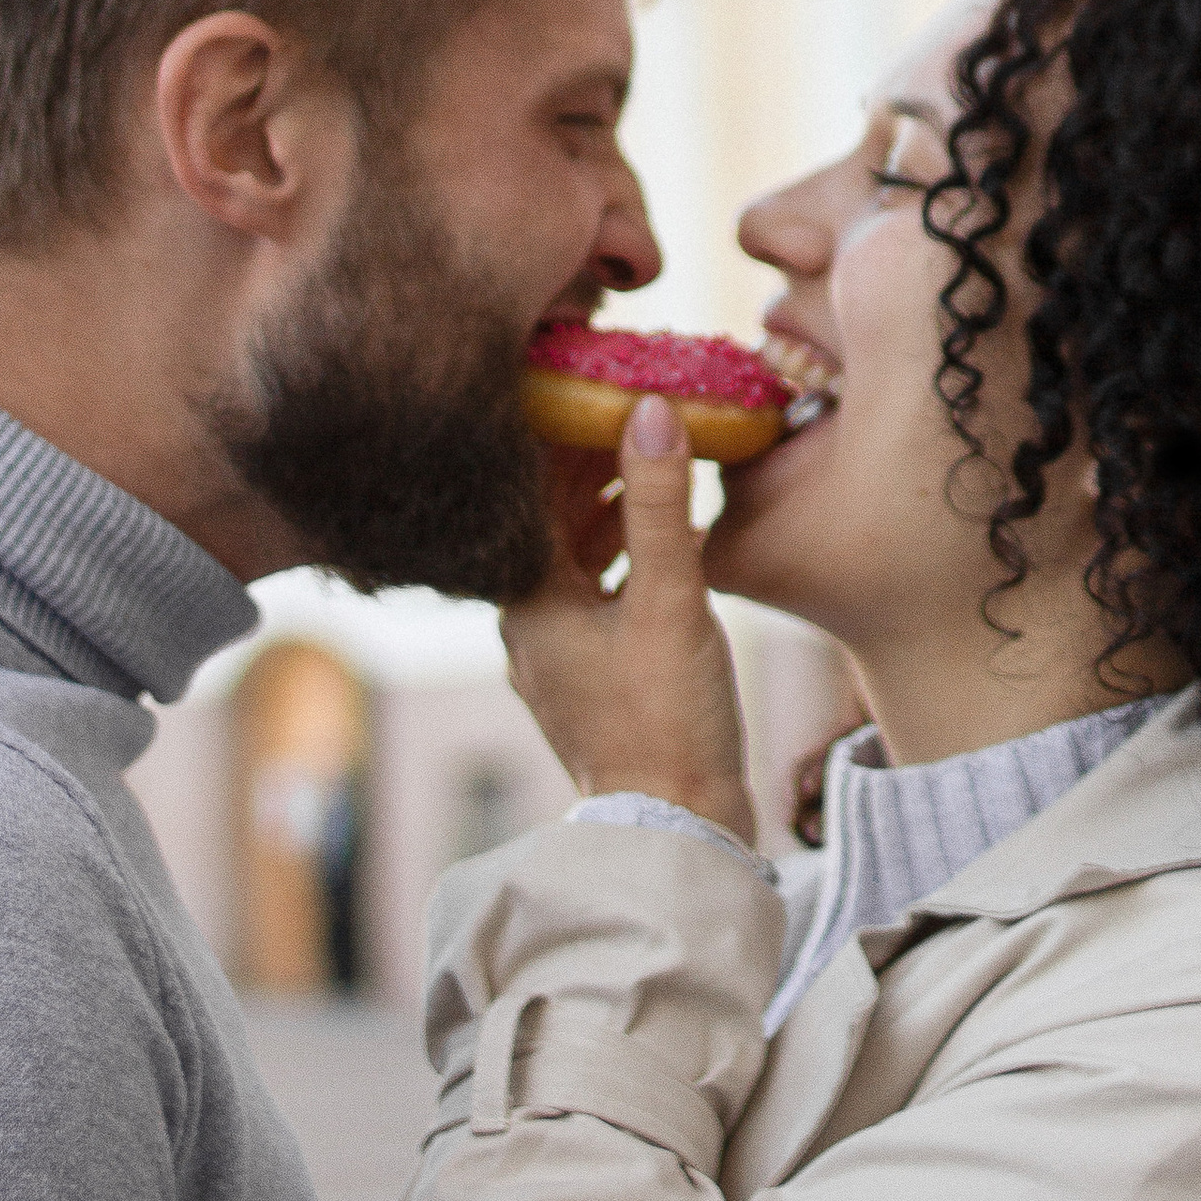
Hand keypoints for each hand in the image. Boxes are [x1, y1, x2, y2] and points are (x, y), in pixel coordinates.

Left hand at [500, 398, 756, 844]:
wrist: (675, 825)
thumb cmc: (666, 720)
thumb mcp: (670, 600)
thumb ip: (659, 503)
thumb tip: (649, 408)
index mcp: (527, 600)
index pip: (525, 489)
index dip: (553, 428)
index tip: (581, 375)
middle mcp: (528, 620)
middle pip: (547, 516)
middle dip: (587, 457)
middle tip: (627, 396)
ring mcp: (557, 647)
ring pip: (575, 549)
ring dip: (610, 499)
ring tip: (651, 443)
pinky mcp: (591, 667)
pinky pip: (597, 583)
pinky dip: (625, 545)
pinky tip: (666, 521)